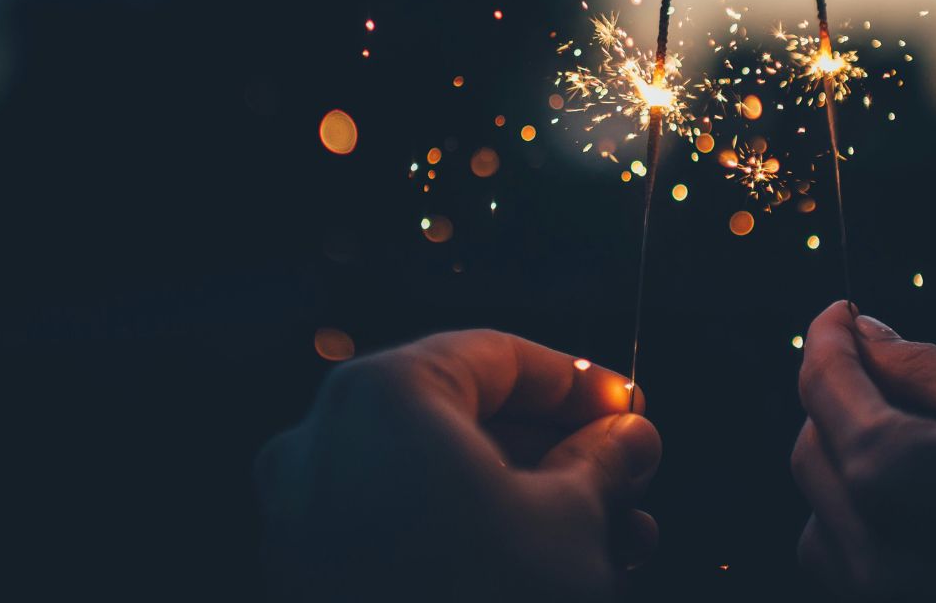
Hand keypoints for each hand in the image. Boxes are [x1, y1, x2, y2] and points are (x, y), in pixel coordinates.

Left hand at [256, 330, 660, 601]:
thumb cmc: (482, 602)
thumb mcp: (571, 524)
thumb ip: (604, 463)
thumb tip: (630, 437)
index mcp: (384, 396)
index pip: (497, 357)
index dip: (578, 382)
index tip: (630, 408)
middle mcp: (325, 441)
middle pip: (466, 418)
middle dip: (559, 451)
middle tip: (627, 476)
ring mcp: (306, 514)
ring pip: (438, 478)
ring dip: (528, 499)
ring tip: (612, 536)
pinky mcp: (310, 576)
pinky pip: (403, 526)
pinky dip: (472, 533)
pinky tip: (547, 566)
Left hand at [791, 302, 935, 598]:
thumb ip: (919, 369)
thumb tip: (862, 332)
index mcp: (899, 488)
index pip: (826, 396)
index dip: (827, 341)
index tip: (841, 311)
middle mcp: (881, 566)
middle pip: (812, 457)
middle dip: (839, 400)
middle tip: (886, 357)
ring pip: (823, 522)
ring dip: (851, 467)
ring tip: (916, 430)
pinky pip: (860, 572)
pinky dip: (873, 526)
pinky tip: (933, 495)